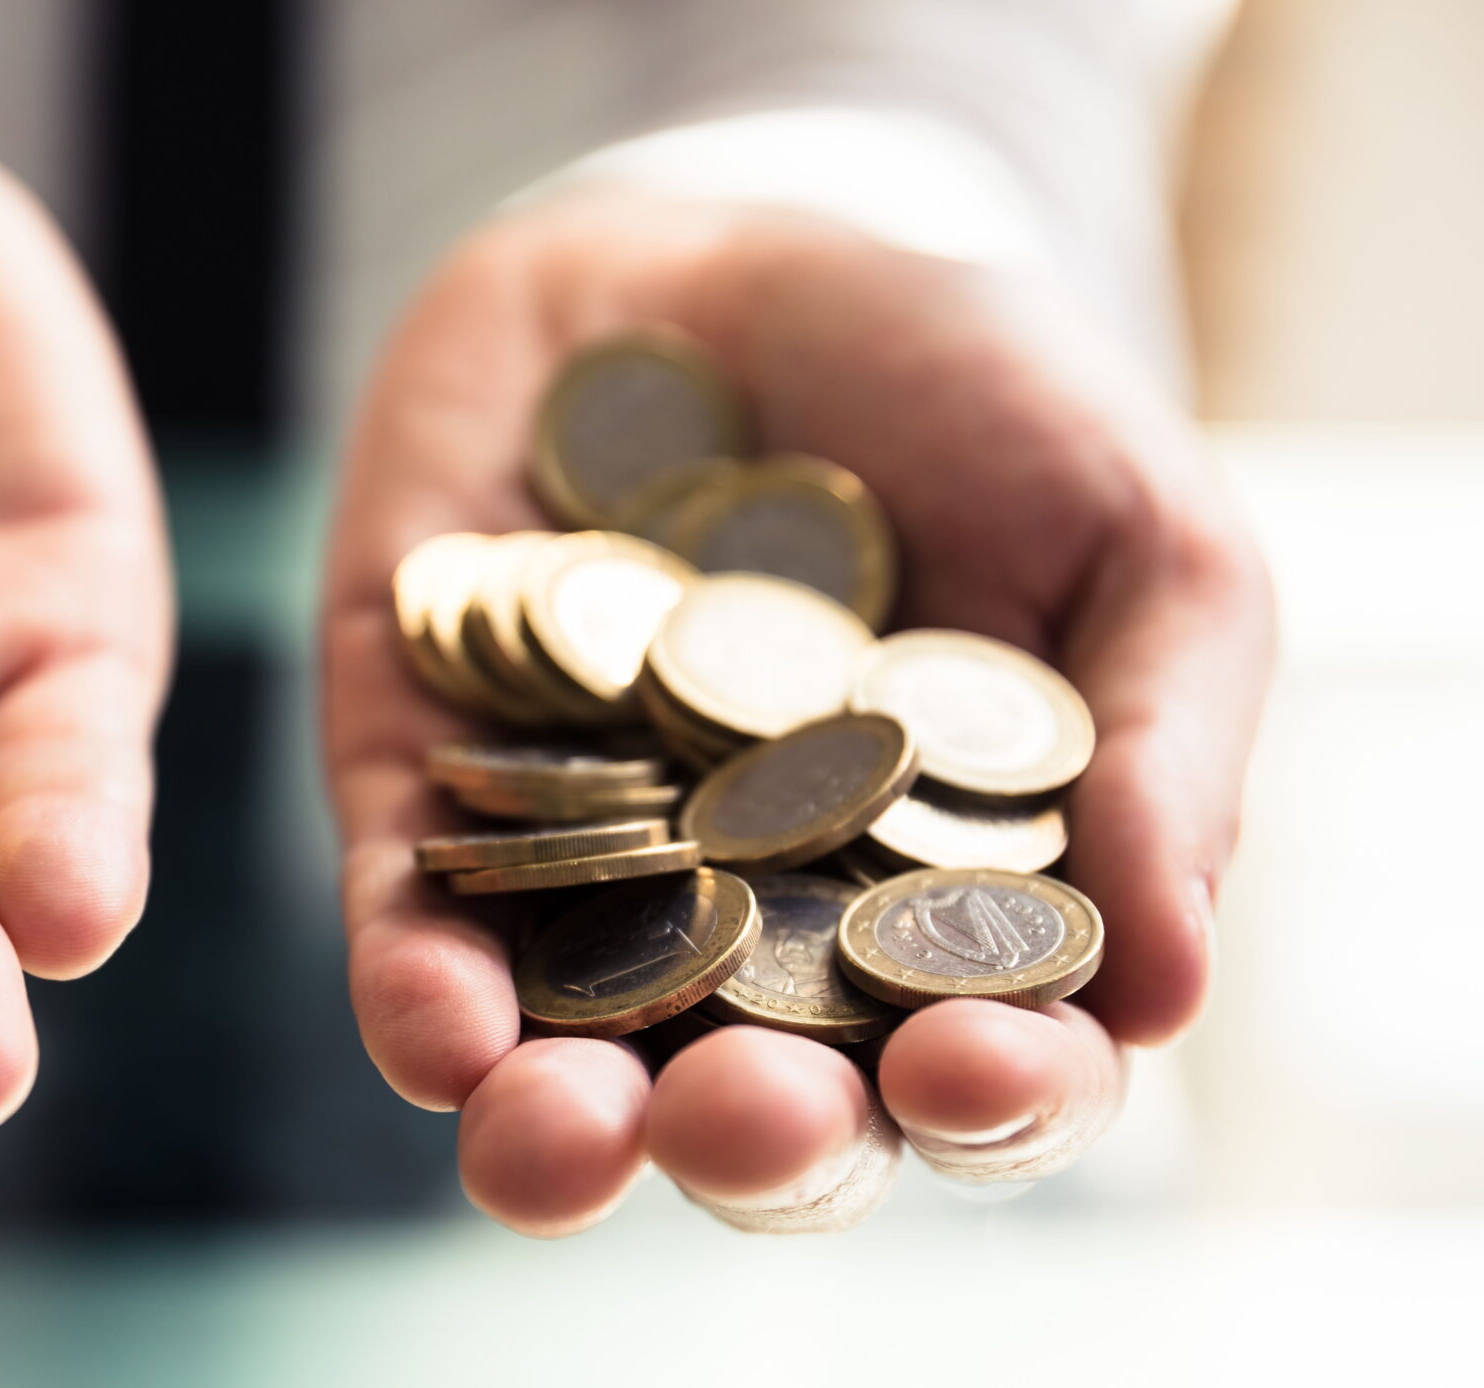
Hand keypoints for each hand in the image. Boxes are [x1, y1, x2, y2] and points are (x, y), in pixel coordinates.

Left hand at [321, 193, 1271, 1233]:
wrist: (728, 246)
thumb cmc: (966, 399)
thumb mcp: (1130, 533)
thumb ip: (1166, 746)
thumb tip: (1164, 999)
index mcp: (957, 912)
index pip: (990, 1065)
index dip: (995, 1102)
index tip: (980, 1076)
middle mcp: (765, 934)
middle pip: (769, 1103)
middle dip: (760, 1140)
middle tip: (751, 1121)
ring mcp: (586, 874)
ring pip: (568, 1063)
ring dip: (560, 1129)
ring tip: (562, 1138)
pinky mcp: (425, 792)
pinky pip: (412, 925)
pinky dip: (417, 989)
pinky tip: (439, 1029)